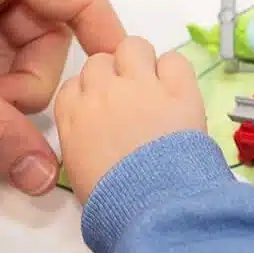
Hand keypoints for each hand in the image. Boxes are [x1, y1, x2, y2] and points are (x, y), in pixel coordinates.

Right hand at [54, 38, 206, 202]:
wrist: (151, 206)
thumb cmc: (114, 201)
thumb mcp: (80, 174)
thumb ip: (84, 145)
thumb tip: (99, 145)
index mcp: (72, 116)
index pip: (75, 84)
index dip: (94, 94)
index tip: (107, 112)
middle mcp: (101, 92)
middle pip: (102, 61)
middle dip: (117, 76)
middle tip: (136, 104)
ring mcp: (140, 86)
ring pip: (134, 46)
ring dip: (145, 63)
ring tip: (158, 91)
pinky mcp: (179, 90)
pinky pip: (175, 60)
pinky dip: (177, 73)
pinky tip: (181, 94)